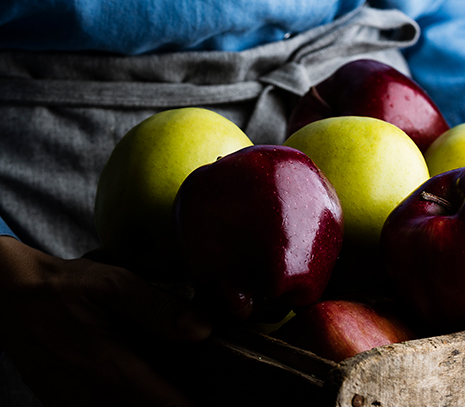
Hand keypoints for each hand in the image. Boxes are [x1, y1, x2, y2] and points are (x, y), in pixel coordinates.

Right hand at [0, 237, 212, 405]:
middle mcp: (99, 402)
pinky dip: (136, 400)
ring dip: (158, 399)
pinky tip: (145, 375)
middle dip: (182, 400)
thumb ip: (159, 309)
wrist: (10, 299)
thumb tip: (203, 330)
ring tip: (176, 376)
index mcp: (116, 374)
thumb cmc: (64, 290)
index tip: (226, 398)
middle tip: (206, 381)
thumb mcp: (114, 285)